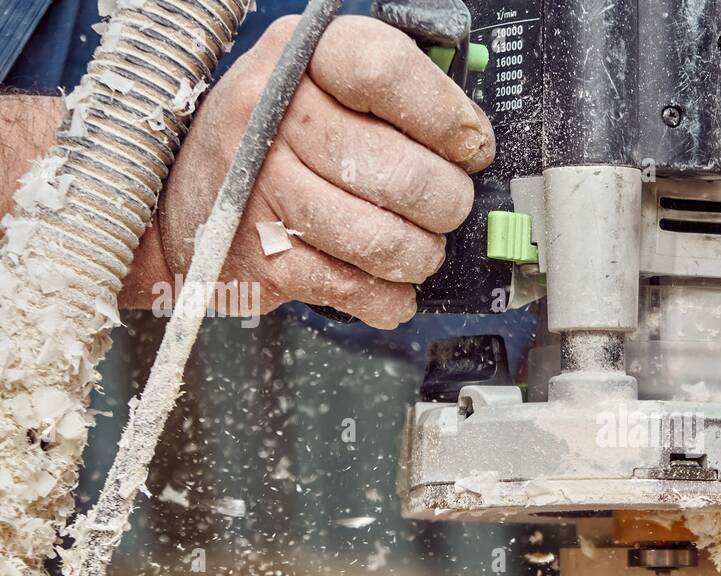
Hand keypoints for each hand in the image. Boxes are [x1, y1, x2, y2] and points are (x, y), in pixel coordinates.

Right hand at [122, 15, 494, 327]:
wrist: (172, 206)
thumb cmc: (267, 144)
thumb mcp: (316, 87)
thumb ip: (389, 97)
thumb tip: (471, 139)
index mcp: (297, 58)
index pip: (386, 72)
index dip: (446, 117)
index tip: (471, 147)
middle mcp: (271, 117)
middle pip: (402, 172)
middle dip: (446, 203)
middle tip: (444, 207)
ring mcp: (262, 191)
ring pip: (385, 240)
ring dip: (421, 255)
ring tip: (417, 247)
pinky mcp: (264, 259)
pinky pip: (358, 288)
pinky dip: (388, 296)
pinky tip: (386, 282)